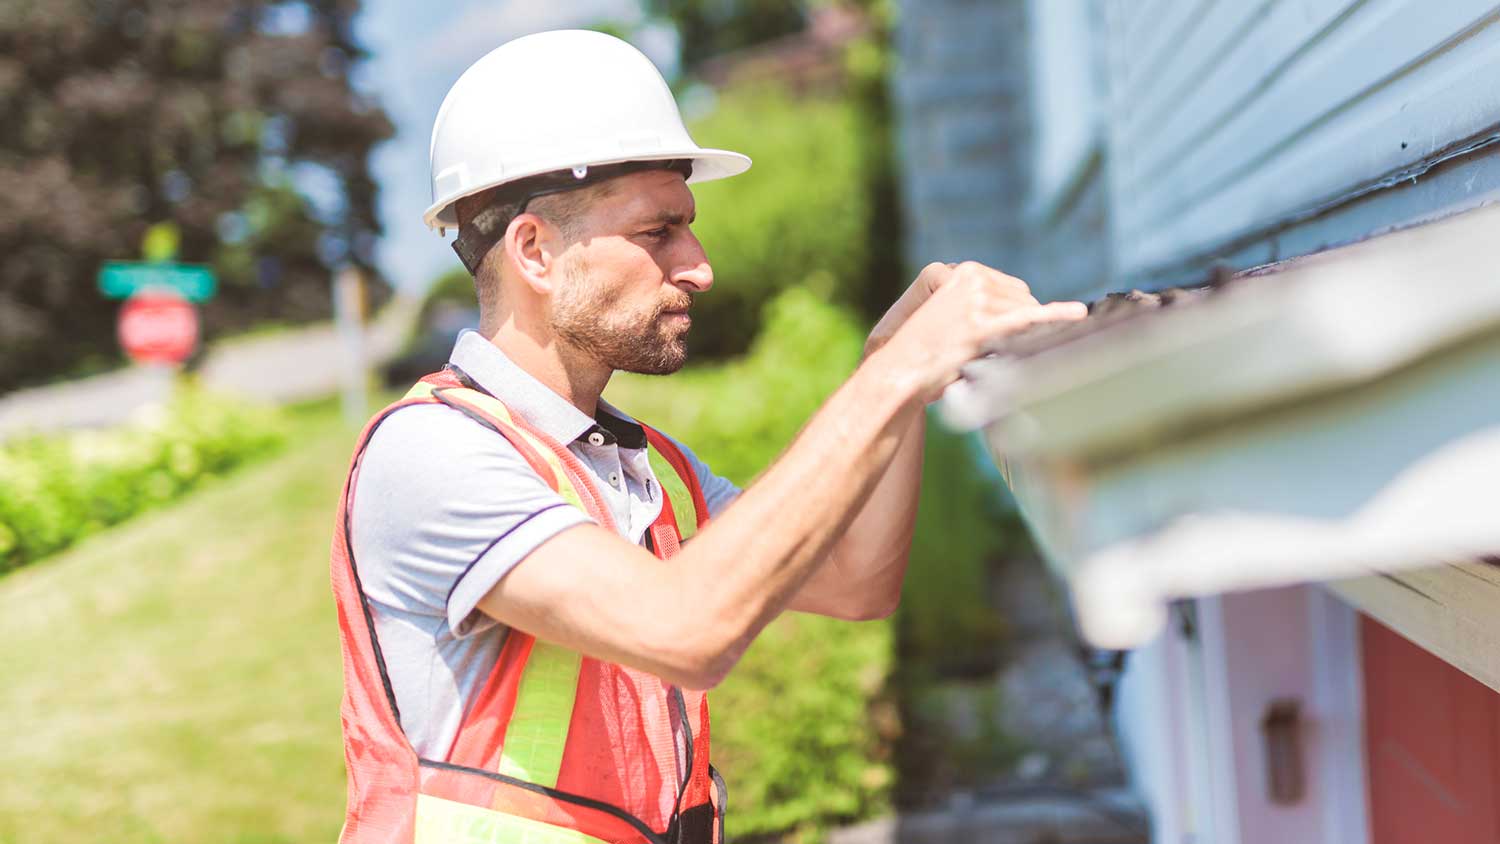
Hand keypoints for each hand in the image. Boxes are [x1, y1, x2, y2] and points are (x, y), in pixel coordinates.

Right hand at [867, 261, 1086, 401]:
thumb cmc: (924, 352)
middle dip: (1017, 324)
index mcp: (964, 271)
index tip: (999, 334)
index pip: (1012, 288)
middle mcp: (972, 278)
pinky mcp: (982, 325)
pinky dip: (1056, 315)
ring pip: (1025, 314)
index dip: (1012, 314)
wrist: (900, 373)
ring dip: (1016, 337)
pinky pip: (1028, 318)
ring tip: (983, 353)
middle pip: (1022, 298)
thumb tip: (1027, 308)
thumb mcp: (950, 314)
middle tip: (988, 349)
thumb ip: (982, 303)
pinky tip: (1077, 313)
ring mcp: (978, 301)